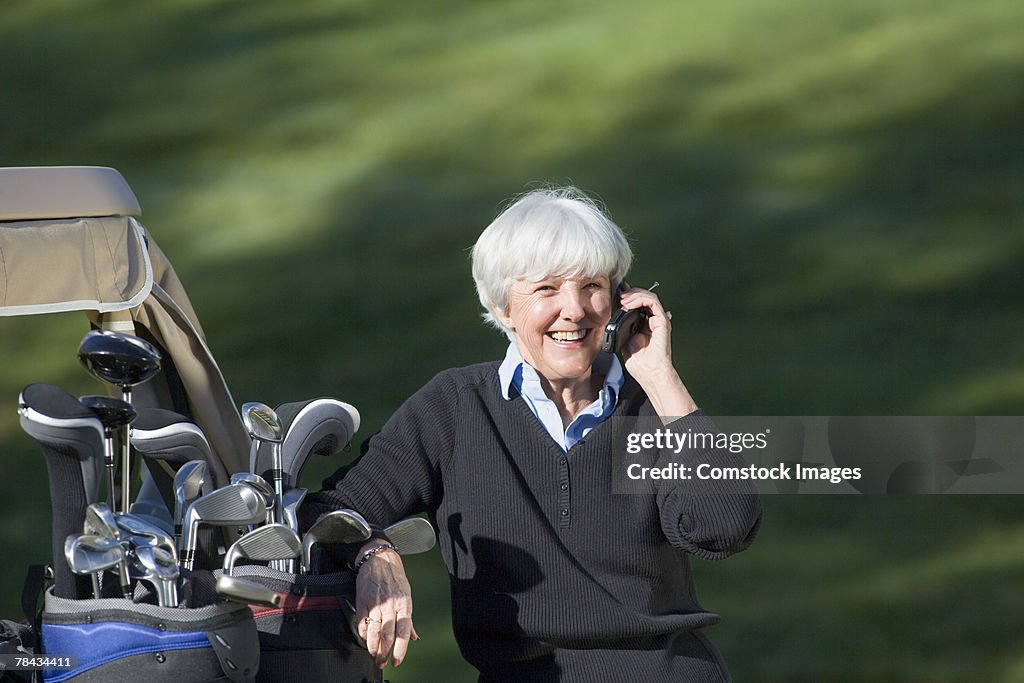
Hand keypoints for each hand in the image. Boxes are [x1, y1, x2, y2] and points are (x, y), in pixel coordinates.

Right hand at [355, 543, 418, 667]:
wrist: (378, 559)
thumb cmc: (394, 576)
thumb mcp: (407, 595)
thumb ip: (409, 619)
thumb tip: (414, 637)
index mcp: (404, 605)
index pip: (403, 633)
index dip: (400, 650)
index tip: (396, 661)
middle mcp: (390, 606)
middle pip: (387, 635)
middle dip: (384, 653)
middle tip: (382, 662)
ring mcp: (376, 605)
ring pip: (373, 632)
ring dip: (373, 648)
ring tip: (374, 656)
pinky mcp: (363, 603)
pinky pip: (362, 624)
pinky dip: (363, 635)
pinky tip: (366, 640)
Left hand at [618, 284, 697, 417]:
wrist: (650, 374)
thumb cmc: (640, 363)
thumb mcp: (624, 341)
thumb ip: (621, 329)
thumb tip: (613, 317)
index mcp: (644, 324)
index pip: (638, 303)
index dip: (628, 296)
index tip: (617, 293)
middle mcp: (653, 320)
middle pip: (644, 297)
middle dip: (630, 293)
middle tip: (619, 294)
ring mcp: (658, 320)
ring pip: (649, 297)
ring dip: (635, 294)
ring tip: (624, 298)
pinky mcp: (662, 322)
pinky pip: (653, 303)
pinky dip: (641, 299)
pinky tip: (630, 304)